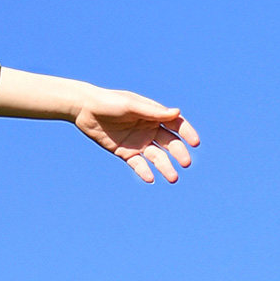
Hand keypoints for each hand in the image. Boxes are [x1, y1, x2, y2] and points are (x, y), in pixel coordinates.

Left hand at [72, 87, 199, 183]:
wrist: (84, 109)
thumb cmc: (109, 101)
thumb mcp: (131, 105)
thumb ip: (152, 111)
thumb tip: (177, 112)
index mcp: (154, 114)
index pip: (176, 124)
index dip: (187, 133)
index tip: (195, 142)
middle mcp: (149, 129)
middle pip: (169, 143)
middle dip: (179, 153)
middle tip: (186, 163)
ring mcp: (138, 142)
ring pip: (156, 157)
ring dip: (165, 167)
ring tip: (173, 178)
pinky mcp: (125, 152)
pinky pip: (138, 164)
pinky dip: (144, 172)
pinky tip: (150, 178)